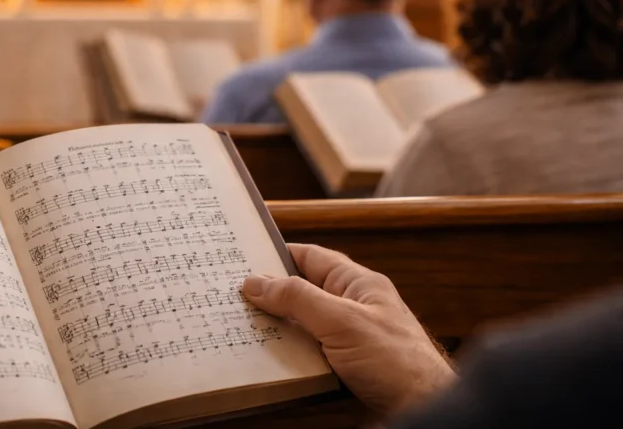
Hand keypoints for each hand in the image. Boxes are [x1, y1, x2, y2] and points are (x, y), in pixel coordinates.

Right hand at [243, 243, 455, 416]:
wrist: (424, 407)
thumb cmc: (398, 362)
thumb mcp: (341, 321)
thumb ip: (298, 298)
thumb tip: (257, 282)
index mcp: (358, 284)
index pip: (312, 258)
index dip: (279, 255)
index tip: (246, 259)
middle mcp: (353, 307)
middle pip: (304, 292)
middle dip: (273, 295)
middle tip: (237, 297)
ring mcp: (350, 337)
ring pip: (304, 324)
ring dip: (279, 327)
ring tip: (246, 327)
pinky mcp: (346, 365)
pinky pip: (310, 352)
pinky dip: (290, 354)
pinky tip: (271, 358)